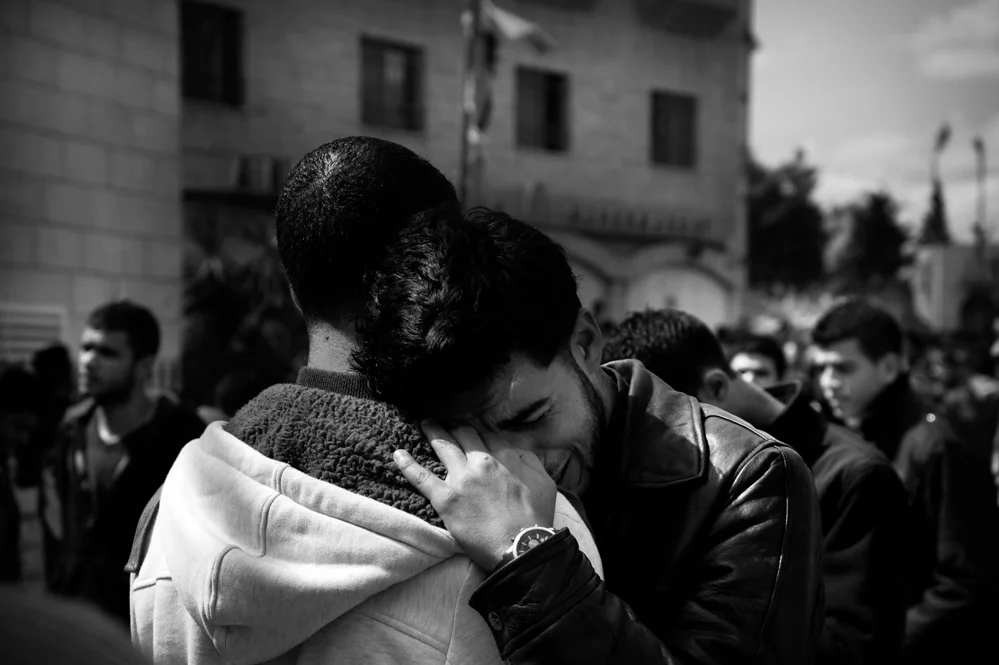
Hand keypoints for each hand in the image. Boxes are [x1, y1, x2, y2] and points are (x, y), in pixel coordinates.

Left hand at [394, 420, 556, 569]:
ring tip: (426, 423)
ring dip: (433, 432)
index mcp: (505, 457)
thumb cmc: (535, 518)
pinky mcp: (445, 498)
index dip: (481, 436)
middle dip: (456, 427)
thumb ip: (531, 460)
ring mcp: (461, 479)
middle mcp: (482, 462)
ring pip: (443, 447)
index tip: (475, 436)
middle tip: (448, 424)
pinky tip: (398, 454)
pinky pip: (421, 477)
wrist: (520, 545)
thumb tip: (517, 450)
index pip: (488, 437)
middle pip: (465, 435)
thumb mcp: (545, 483)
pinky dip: (408, 464)